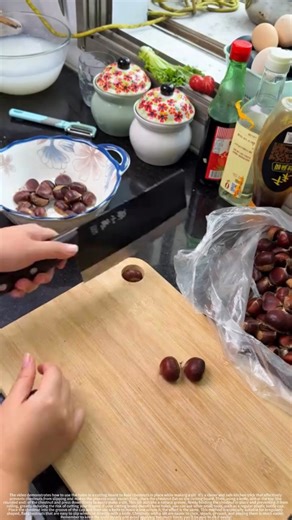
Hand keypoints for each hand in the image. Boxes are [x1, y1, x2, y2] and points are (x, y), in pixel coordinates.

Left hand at [0, 224, 77, 296]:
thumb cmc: (6, 250)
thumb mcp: (33, 249)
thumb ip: (55, 249)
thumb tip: (76, 247)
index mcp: (36, 235)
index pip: (56, 241)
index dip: (60, 255)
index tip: (58, 267)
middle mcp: (28, 245)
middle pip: (45, 262)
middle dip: (42, 275)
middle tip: (36, 280)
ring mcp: (17, 258)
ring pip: (32, 274)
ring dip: (29, 284)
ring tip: (19, 287)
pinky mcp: (7, 269)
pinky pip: (19, 280)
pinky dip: (18, 288)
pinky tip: (13, 291)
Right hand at [0, 354, 84, 484]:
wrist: (9, 468)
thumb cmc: (5, 435)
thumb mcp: (12, 403)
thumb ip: (24, 378)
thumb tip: (30, 358)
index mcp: (48, 399)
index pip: (55, 372)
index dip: (47, 367)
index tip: (38, 370)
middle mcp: (63, 409)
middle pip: (64, 383)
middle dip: (53, 379)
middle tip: (37, 387)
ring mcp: (69, 424)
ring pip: (71, 397)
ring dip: (61, 393)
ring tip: (43, 402)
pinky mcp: (71, 436)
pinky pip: (78, 415)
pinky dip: (71, 408)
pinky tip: (57, 412)